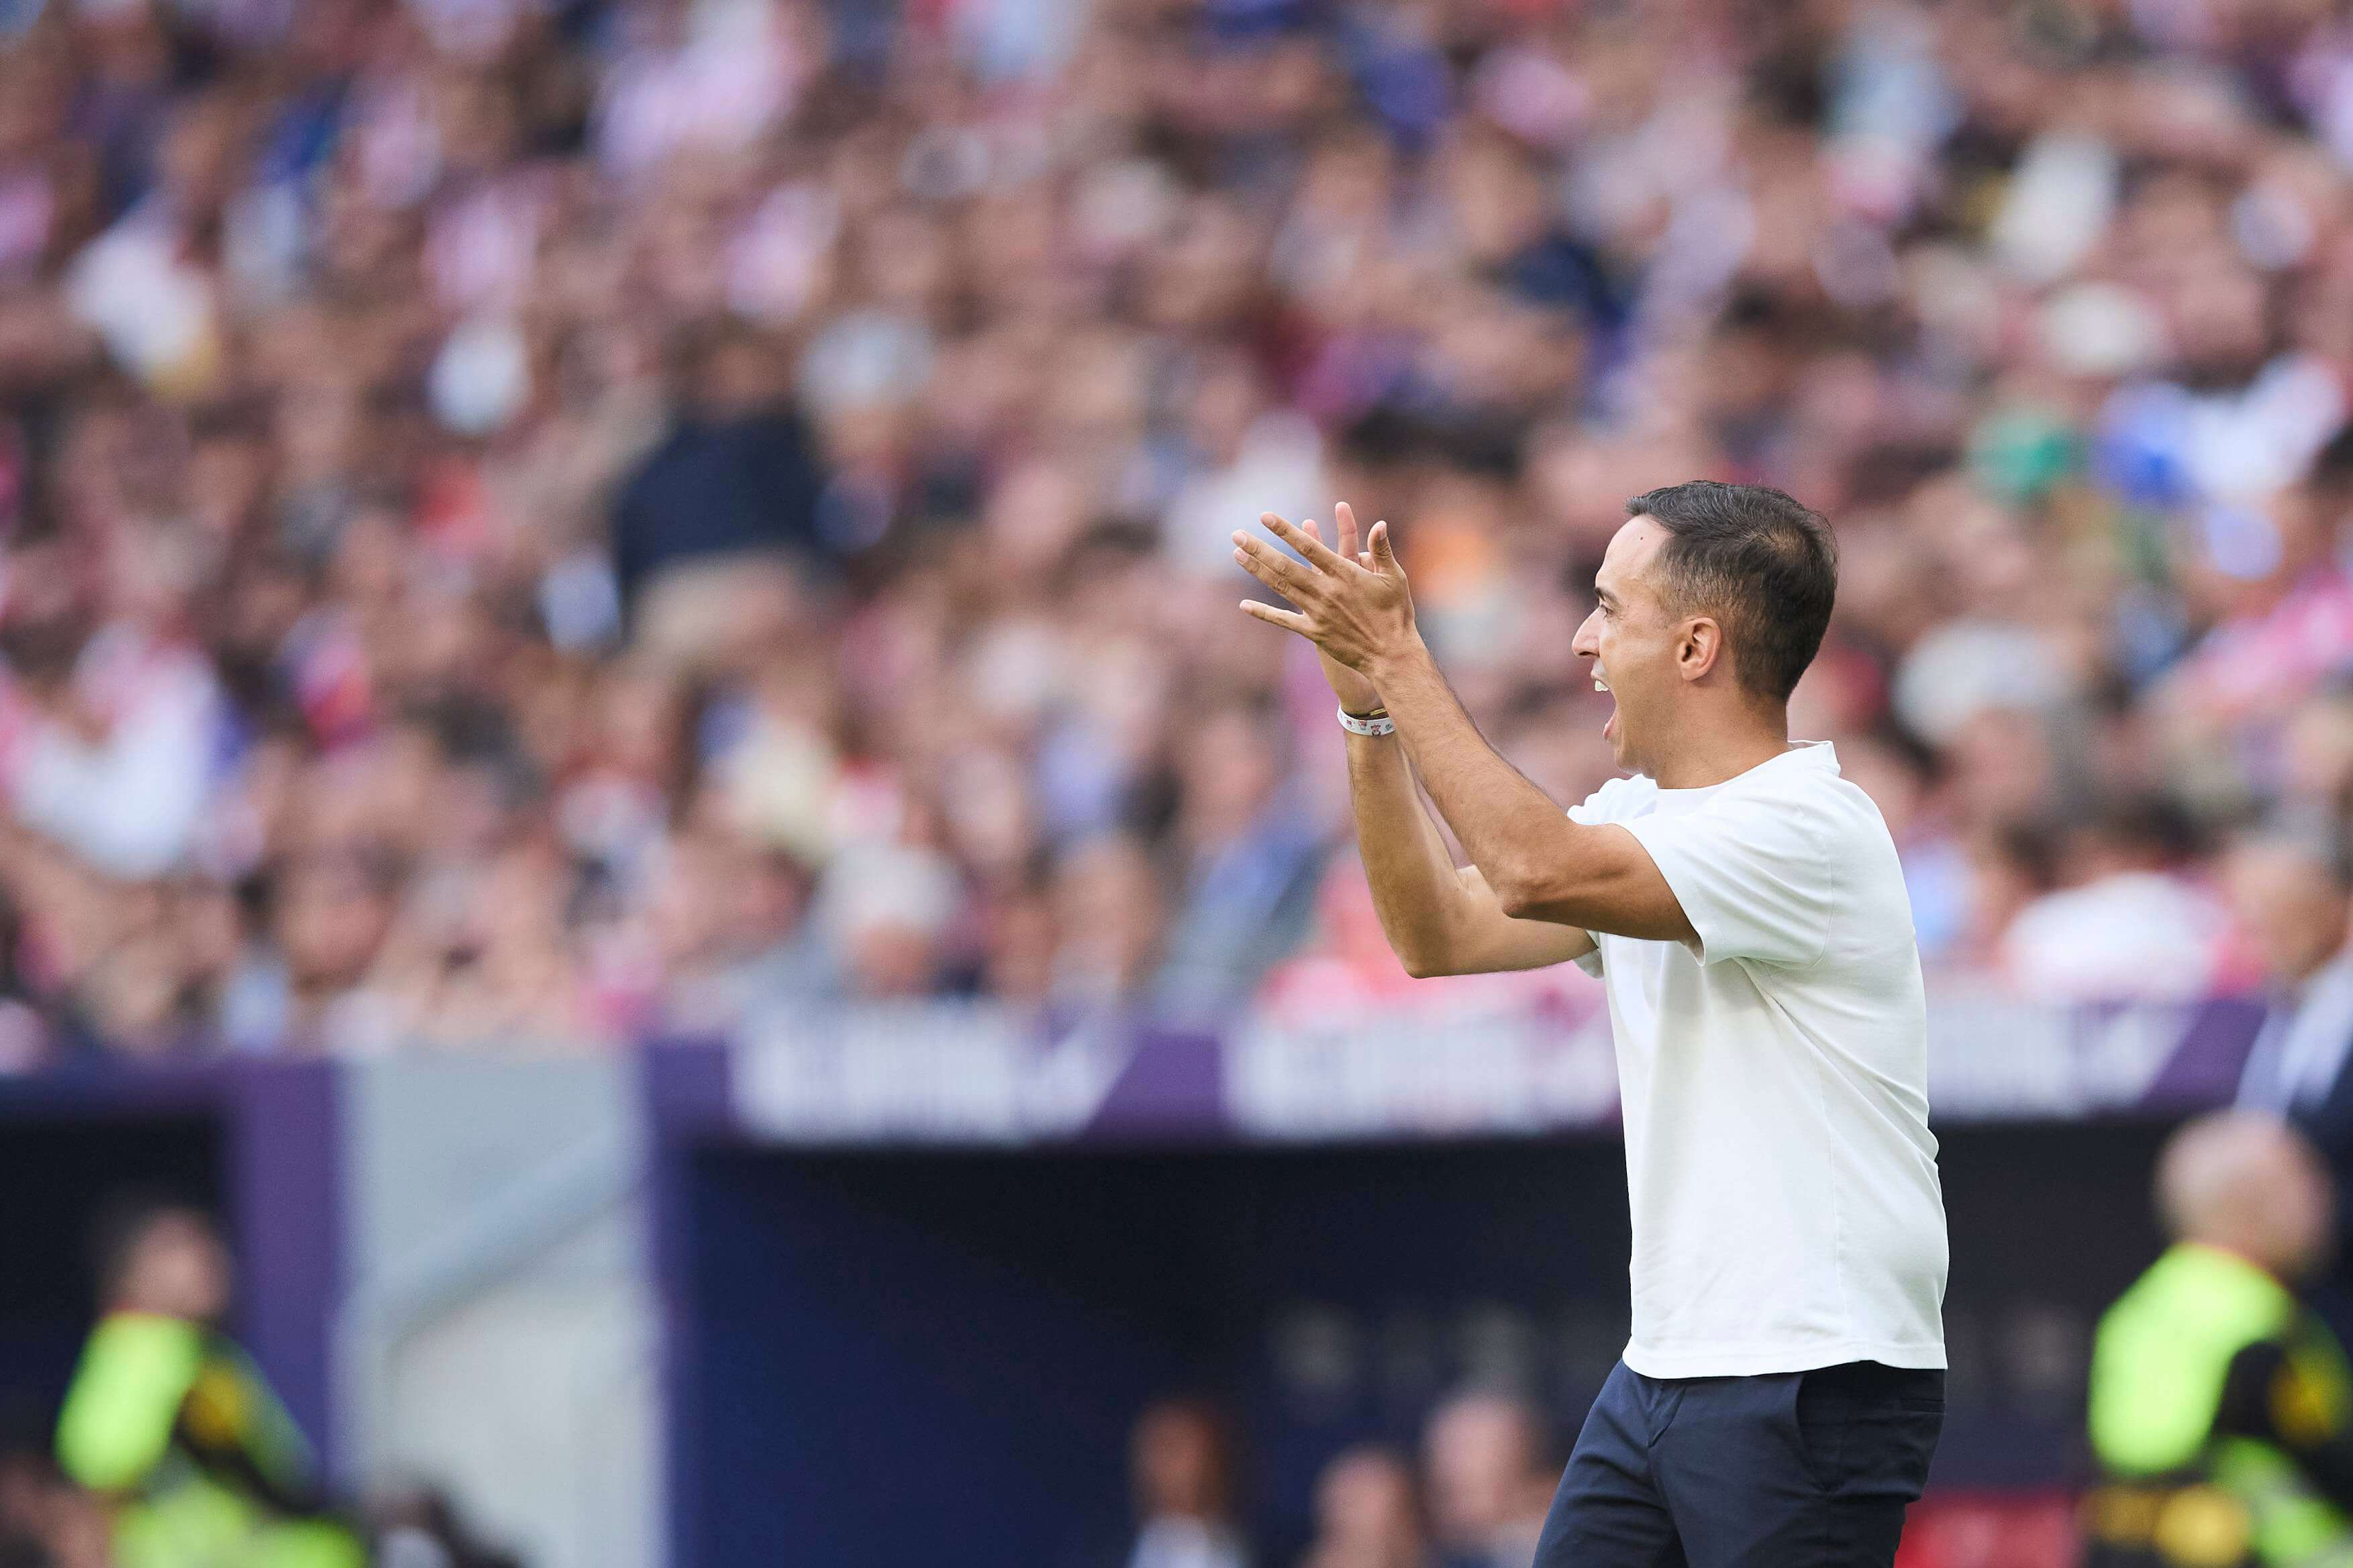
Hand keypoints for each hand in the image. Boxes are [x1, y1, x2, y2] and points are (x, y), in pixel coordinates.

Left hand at [1233, 502, 1417, 680]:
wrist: (1391, 654)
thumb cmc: (1396, 613)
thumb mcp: (1394, 577)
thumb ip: (1382, 550)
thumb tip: (1379, 524)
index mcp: (1345, 574)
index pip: (1309, 547)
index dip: (1286, 531)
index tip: (1265, 517)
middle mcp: (1326, 591)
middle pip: (1285, 566)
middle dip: (1259, 548)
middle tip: (1236, 534)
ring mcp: (1318, 612)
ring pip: (1281, 587)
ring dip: (1257, 570)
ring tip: (1237, 555)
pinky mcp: (1315, 632)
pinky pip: (1285, 620)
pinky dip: (1264, 613)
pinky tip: (1244, 605)